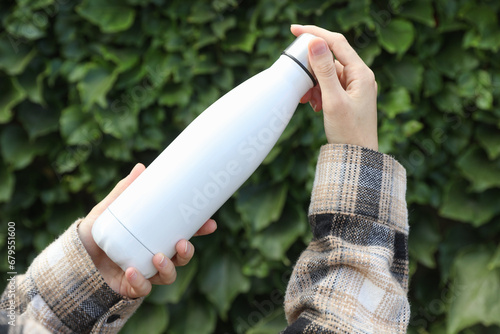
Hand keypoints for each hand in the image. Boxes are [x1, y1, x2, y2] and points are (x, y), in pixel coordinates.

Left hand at [78, 163, 216, 298]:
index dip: (199, 231)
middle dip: (187, 253)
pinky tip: (131, 271)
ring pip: (167, 276)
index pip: (184, 234)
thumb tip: (140, 167)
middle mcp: (154, 256)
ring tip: (157, 256)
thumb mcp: (110, 208)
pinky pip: (142, 289)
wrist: (74, 256)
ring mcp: (145, 274)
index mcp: (156, 237)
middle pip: (180, 258)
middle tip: (182, 243)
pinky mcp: (130, 287)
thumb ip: (124, 190)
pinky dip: (139, 282)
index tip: (210, 223)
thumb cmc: (96, 231)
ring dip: (168, 268)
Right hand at [291, 24, 378, 150]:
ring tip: (307, 100)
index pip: (336, 43)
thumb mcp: (333, 100)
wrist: (357, 158)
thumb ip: (323, 71)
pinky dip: (317, 93)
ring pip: (326, 75)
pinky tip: (313, 105)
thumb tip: (315, 42)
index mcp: (361, 73)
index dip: (315, 33)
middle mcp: (359, 77)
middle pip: (329, 59)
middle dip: (311, 68)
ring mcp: (353, 88)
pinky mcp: (347, 98)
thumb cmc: (349, 132)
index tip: (294, 29)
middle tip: (297, 77)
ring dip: (313, 84)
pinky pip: (328, 87)